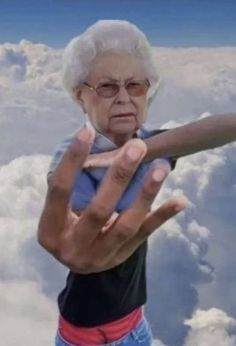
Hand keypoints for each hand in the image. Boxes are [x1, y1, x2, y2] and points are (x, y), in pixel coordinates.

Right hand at [38, 127, 186, 273]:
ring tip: (162, 167)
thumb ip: (71, 188)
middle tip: (137, 147)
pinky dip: (162, 216)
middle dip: (119, 176)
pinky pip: (144, 235)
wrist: (78, 260)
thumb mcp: (59, 211)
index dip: (72, 160)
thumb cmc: (66, 226)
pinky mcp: (121, 257)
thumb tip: (90, 143)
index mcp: (50, 230)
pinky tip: (180, 201)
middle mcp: (74, 246)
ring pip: (127, 224)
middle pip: (98, 210)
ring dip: (146, 194)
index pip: (60, 191)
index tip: (87, 131)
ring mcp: (100, 256)